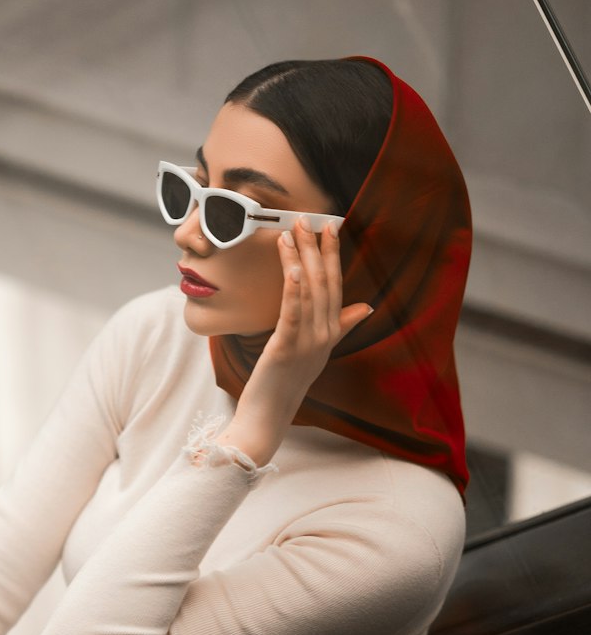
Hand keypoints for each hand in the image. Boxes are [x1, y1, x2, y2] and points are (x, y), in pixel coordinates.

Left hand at [218, 216, 373, 465]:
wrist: (269, 416)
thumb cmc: (285, 383)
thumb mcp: (315, 350)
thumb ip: (340, 326)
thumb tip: (366, 307)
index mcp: (331, 333)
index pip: (336, 286)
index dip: (334, 255)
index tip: (331, 226)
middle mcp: (324, 336)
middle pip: (325, 283)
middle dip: (317, 248)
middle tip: (308, 218)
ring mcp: (308, 343)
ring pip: (309, 292)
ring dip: (301, 259)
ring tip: (292, 232)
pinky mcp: (287, 348)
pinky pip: (293, 313)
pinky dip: (294, 289)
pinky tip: (293, 267)